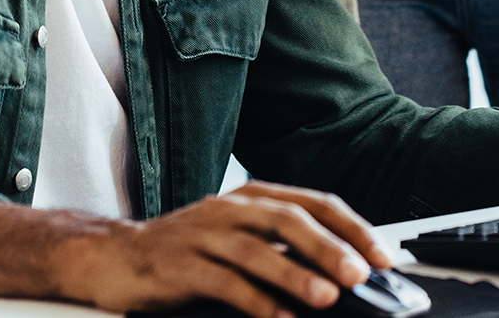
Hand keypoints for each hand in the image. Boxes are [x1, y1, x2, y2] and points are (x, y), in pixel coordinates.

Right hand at [99, 182, 395, 317]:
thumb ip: (284, 252)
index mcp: (252, 197)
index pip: (314, 202)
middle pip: (288, 218)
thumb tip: (343, 277)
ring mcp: (202, 234)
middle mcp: (229, 208)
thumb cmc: (188, 253)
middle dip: (329, 246)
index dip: (352, 228)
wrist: (115, 257)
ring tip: (326, 298)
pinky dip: (254, 301)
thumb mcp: (240, 242)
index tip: (383, 258)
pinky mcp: (179, 264)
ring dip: (295, 273)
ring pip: (256, 249)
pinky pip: (222, 281)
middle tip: (360, 274)